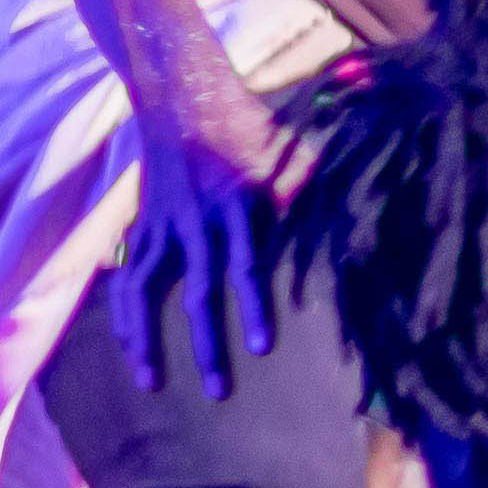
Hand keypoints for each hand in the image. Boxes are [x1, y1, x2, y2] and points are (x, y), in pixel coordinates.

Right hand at [115, 97, 290, 393]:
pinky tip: (127, 348)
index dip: (254, 306)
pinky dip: (124, 314)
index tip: (261, 347)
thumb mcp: (289, 149)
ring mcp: (163, 225)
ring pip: (146, 291)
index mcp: (237, 202)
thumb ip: (313, 186)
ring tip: (150, 383)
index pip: (247, 265)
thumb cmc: (248, 127)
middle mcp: (196, 219)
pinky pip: (127, 278)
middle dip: (206, 343)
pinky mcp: (141, 227)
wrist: (183, 96)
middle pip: (198, 291)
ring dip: (146, 339)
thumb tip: (363, 209)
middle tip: (218, 391)